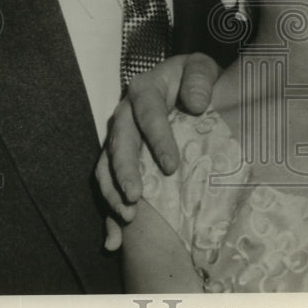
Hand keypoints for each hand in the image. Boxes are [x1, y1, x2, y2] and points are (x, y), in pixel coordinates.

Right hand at [96, 52, 220, 249]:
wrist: (189, 84)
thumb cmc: (197, 78)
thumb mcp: (201, 67)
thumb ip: (199, 79)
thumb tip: (196, 103)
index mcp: (144, 90)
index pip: (148, 114)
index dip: (157, 139)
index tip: (171, 166)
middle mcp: (125, 115)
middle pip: (119, 144)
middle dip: (125, 173)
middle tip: (136, 199)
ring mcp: (120, 139)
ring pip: (106, 168)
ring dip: (113, 194)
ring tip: (127, 218)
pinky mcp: (121, 160)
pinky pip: (110, 187)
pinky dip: (109, 215)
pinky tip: (114, 241)